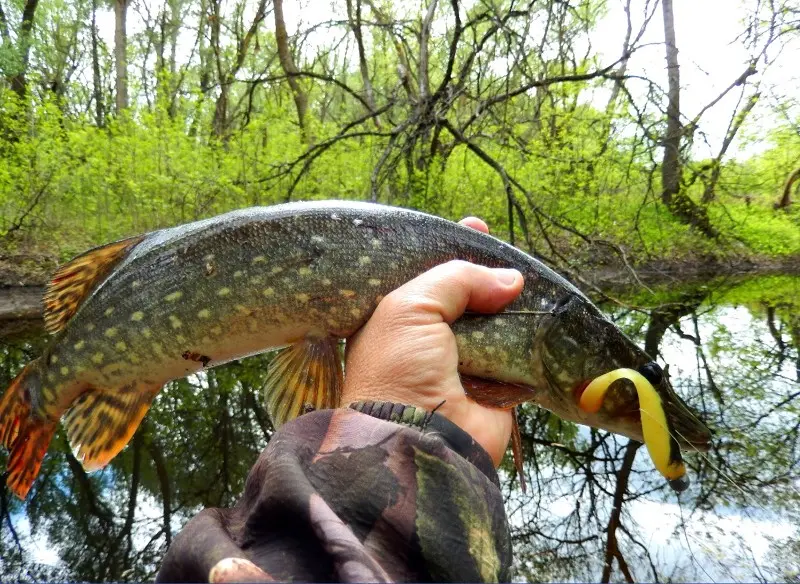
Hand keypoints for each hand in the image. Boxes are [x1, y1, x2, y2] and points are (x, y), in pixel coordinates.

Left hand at [342, 217, 523, 464]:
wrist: (419, 439)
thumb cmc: (399, 368)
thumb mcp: (410, 306)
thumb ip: (456, 278)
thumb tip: (510, 280)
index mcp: (398, 318)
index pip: (427, 273)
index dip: (451, 249)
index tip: (477, 226)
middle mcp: (430, 337)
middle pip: (466, 294)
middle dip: (488, 272)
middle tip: (510, 248)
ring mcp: (463, 362)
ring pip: (496, 321)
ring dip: (514, 303)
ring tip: (535, 275)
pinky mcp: (496, 385)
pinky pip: (520, 352)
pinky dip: (532, 336)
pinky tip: (547, 311)